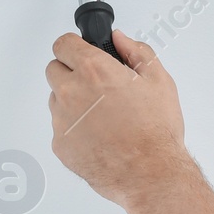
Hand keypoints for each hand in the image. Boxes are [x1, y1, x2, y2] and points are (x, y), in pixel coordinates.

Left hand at [46, 30, 193, 211]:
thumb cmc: (156, 131)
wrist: (150, 174)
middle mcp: (71, 92)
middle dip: (71, 72)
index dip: (74, 46)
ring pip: (56, 100)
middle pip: (54, 70)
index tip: (80, 51)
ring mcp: (62, 120)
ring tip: (102, 115)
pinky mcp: (60, 144)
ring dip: (71, 101)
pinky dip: (74, 128)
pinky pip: (60, 128)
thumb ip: (136, 51)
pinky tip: (99, 135)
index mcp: (94, 70)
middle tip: (95, 85)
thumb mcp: (159, 80)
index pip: (63, 44)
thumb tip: (120, 40)